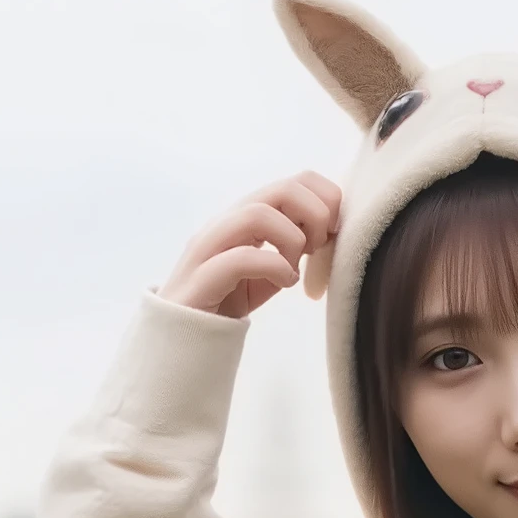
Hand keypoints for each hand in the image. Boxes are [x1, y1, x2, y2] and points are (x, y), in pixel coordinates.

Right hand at [157, 171, 342, 317]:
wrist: (183, 336)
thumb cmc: (228, 299)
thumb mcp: (272, 270)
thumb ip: (296, 247)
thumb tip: (332, 231)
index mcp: (247, 216)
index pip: (296, 181)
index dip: (326, 200)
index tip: (333, 233)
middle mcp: (227, 222)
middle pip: (283, 189)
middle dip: (315, 216)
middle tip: (318, 249)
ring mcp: (210, 246)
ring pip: (258, 214)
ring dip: (292, 240)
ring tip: (296, 267)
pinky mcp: (201, 278)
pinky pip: (241, 257)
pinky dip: (274, 268)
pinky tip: (284, 284)